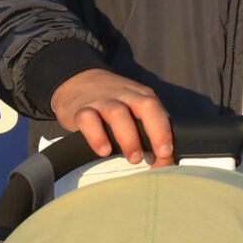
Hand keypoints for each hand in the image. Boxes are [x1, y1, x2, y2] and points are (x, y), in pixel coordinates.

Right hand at [51, 68, 174, 165]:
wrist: (75, 82)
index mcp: (141, 96)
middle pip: (146, 106)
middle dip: (156, 132)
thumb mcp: (132, 108)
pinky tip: (104, 151)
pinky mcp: (80, 110)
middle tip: (159, 155)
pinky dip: (97, 137)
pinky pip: (88, 120)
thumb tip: (163, 161)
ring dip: (129, 138)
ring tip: (134, 159)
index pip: (158, 111)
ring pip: (118, 113)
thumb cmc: (110, 103)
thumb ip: (147, 129)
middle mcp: (124, 96)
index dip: (165, 132)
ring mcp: (102, 101)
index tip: (167, 154)